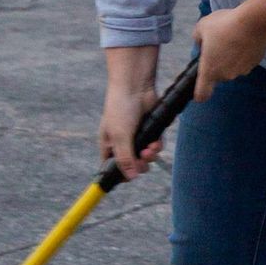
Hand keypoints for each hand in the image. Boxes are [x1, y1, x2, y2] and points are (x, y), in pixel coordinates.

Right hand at [100, 46, 162, 181]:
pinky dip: (157, 146)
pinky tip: (155, 141)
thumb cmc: (120, 108)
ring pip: (146, 157)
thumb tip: (131, 177)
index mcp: (108, 145)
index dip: (120, 175)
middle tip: (143, 161)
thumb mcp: (121, 136)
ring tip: (150, 149)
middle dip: (140, 165)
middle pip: (133, 165)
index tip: (128, 178)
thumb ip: (125, 158)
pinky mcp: (150, 130)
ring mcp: (137, 136)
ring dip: (150, 156)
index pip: (112, 168)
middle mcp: (122, 143)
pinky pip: (155, 145)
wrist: (135, 86)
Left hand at [193, 0, 265, 96]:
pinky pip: (245, 60)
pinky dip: (243, 53)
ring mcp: (242, 71)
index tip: (200, 88)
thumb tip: (201, 42)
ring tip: (232, 38)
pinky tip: (244, 38)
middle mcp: (226, 75)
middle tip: (218, 44)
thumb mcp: (201, 26)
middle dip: (216, 63)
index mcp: (209, 70)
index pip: (202, 94)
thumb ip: (197, 38)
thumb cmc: (224, 25)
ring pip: (232, 67)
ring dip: (231, 57)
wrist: (253, 22)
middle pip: (218, 75)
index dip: (199, 94)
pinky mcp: (255, 63)